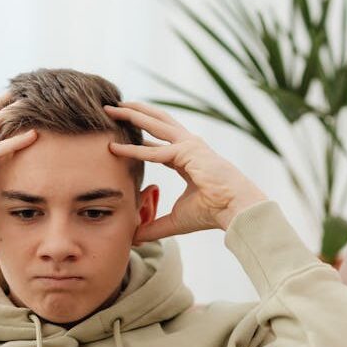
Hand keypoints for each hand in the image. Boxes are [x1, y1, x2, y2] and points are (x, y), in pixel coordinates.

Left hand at [104, 101, 267, 239]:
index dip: (140, 140)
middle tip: (112, 108)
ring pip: (155, 124)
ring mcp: (190, 145)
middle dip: (134, 114)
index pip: (160, 145)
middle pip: (157, 124)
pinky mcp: (188, 152)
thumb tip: (133, 238)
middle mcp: (189, 147)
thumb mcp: (175, 220)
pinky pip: (154, 151)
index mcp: (188, 159)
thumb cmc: (212, 213)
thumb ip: (153, 227)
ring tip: (112, 109)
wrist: (234, 210)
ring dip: (132, 115)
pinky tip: (114, 148)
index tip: (120, 136)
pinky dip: (134, 150)